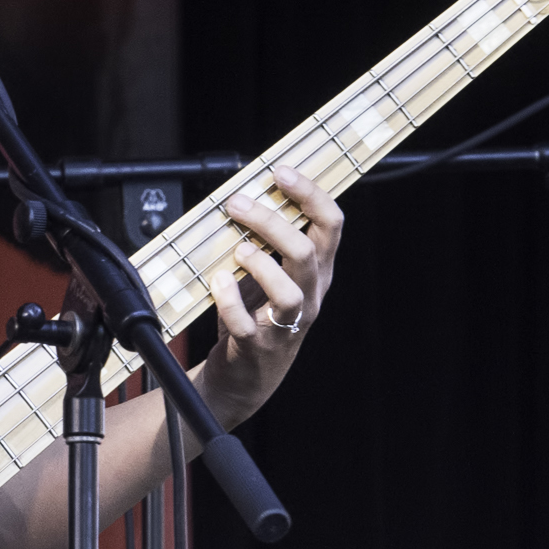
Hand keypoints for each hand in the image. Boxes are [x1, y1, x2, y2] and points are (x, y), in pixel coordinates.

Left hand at [198, 164, 342, 427]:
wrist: (245, 377)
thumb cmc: (257, 315)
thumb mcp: (272, 274)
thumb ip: (269, 240)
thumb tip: (251, 191)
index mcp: (317, 272)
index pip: (331, 226)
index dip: (310, 194)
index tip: (280, 172)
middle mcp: (309, 296)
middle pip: (306, 252)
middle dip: (271, 221)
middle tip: (237, 204)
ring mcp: (286, 325)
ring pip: (288, 291)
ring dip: (258, 263)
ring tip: (237, 249)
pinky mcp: (258, 348)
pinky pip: (245, 323)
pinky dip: (228, 300)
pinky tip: (217, 281)